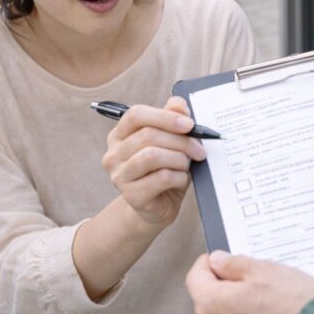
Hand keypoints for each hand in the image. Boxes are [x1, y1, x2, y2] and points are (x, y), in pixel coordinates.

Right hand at [101, 96, 205, 225]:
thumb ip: (171, 119)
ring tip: (187, 164)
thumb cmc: (162, 170)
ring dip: (179, 158)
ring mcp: (119, 175)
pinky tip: (182, 179)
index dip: (165, 116)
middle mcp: (113, 154)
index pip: (136, 115)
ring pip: (152, 156)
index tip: (189, 124)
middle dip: (180, 140)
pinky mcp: (131, 195)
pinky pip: (161, 178)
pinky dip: (179, 176)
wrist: (156, 208)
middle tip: (199, 149)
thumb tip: (179, 105)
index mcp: (119, 134)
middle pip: (148, 135)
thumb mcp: (168, 142)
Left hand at [186, 251, 313, 313]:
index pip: (195, 276)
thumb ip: (232, 264)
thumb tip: (217, 261)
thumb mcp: (261, 269)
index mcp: (210, 303)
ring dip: (238, 305)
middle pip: (209, 298)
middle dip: (226, 285)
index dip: (208, 263)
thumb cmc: (292, 305)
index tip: (222, 258)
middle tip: (252, 277)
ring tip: (267, 299)